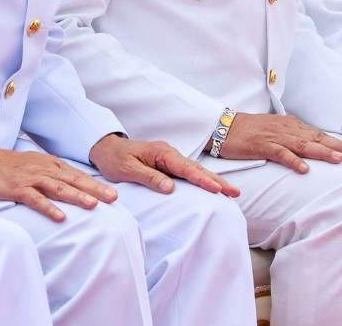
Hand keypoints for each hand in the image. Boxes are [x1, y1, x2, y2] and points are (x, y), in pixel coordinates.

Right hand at [0, 144, 115, 221]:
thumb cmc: (9, 166)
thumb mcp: (35, 165)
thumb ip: (52, 173)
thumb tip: (72, 185)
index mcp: (50, 164)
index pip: (77, 175)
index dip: (96, 184)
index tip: (114, 193)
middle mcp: (44, 169)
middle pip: (73, 180)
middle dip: (95, 189)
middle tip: (114, 198)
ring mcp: (31, 178)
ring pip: (58, 188)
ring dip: (77, 196)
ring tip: (94, 205)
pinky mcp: (17, 188)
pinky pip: (36, 199)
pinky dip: (49, 208)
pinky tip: (60, 217)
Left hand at [88, 134, 240, 197]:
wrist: (105, 149)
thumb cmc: (115, 159)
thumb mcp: (127, 169)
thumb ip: (149, 177)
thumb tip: (171, 188)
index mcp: (161, 153)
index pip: (185, 168)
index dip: (202, 179)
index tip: (217, 189)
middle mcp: (169, 154)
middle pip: (196, 168)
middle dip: (216, 180)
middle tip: (235, 192)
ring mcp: (170, 159)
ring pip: (195, 171)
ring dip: (213, 181)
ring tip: (231, 192)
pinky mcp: (168, 166)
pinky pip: (188, 174)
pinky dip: (202, 180)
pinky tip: (212, 188)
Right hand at [218, 111, 341, 171]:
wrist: (224, 127)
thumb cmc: (250, 131)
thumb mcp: (275, 131)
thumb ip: (292, 138)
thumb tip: (311, 149)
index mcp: (291, 126)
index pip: (319, 135)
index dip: (339, 143)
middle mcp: (286, 129)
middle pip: (317, 139)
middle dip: (339, 147)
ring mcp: (275, 136)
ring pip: (303, 145)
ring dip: (322, 152)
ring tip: (339, 160)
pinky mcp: (262, 145)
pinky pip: (280, 153)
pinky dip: (293, 161)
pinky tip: (305, 169)